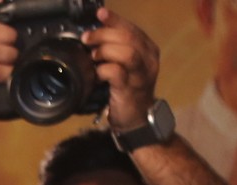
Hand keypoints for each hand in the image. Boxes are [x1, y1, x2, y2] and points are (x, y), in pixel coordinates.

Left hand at [88, 8, 160, 131]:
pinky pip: (118, 73)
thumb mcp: (124, 65)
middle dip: (105, 34)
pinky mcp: (130, 90)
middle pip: (129, 37)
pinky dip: (104, 70)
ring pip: (127, 53)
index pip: (132, 28)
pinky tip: (96, 73)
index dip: (115, 20)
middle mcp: (148, 60)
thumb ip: (116, 50)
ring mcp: (141, 75)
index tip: (100, 14)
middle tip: (87, 38)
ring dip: (106, 51)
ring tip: (93, 56)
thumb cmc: (127, 90)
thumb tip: (94, 36)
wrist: (136, 119)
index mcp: (147, 50)